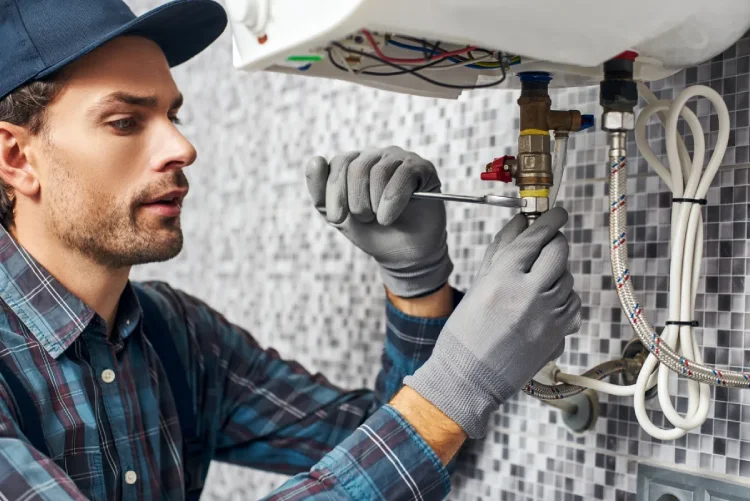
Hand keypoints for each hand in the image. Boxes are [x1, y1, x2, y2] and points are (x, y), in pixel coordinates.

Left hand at [305, 146, 452, 297]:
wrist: (404, 253)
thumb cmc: (372, 232)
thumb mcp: (340, 217)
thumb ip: (321, 193)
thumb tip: (315, 160)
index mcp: (354, 164)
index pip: (338, 163)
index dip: (334, 193)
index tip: (338, 218)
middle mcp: (376, 156)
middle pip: (357, 168)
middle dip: (356, 202)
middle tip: (365, 219)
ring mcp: (400, 159)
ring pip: (379, 172)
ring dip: (376, 205)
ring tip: (381, 219)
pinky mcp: (421, 168)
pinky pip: (403, 176)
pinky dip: (393, 202)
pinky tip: (390, 217)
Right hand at [404, 207, 581, 437]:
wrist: (470, 377)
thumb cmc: (465, 331)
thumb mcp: (478, 284)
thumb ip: (501, 249)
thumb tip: (520, 221)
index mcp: (503, 278)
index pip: (535, 237)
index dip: (549, 220)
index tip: (557, 212)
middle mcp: (529, 294)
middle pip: (559, 252)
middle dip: (556, 242)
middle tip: (548, 242)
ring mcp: (547, 316)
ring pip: (568, 278)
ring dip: (557, 273)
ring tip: (537, 282)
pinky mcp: (559, 335)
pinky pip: (572, 304)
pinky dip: (563, 298)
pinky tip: (544, 304)